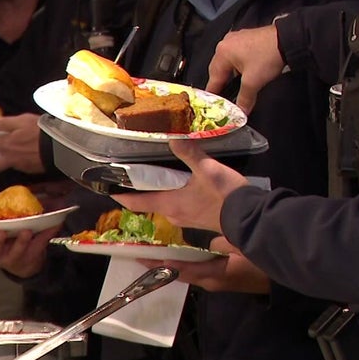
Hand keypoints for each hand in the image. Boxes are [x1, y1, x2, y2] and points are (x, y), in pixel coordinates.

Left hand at [0, 114, 44, 173]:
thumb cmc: (40, 130)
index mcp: (5, 144)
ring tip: (20, 150)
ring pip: (8, 166)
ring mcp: (20, 166)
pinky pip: (21, 166)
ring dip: (10, 159)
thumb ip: (4, 123)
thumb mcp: (22, 120)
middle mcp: (9, 158)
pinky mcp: (31, 170)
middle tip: (4, 145)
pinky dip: (23, 161)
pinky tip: (31, 154)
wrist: (59, 146)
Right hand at [0, 225, 59, 278]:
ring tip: (27, 231)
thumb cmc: (4, 244)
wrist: (25, 265)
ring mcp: (15, 257)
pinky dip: (47, 234)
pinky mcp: (32, 257)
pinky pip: (41, 245)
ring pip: (18, 251)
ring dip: (22, 241)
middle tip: (0, 233)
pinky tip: (54, 224)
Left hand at [113, 140, 248, 233]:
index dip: (121, 196)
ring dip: (161, 192)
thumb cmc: (224, 195)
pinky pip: (179, 207)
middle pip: (151, 202)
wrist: (249, 217)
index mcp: (170, 203)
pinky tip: (183, 185)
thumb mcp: (207, 169)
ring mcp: (186, 220)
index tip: (109, 189)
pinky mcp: (198, 221)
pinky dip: (175, 196)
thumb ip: (189, 153)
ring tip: (162, 175)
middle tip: (138, 172)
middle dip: (143, 189)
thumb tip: (172, 138)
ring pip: (166, 204)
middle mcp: (174, 215)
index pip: (137, 202)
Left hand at [138, 237, 268, 293]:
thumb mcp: (239, 245)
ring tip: (160, 250)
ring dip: (175, 263)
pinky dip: (188, 262)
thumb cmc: (261, 257)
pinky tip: (185, 251)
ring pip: (190, 272)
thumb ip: (220, 242)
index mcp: (213, 275)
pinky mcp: (224, 277)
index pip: (179, 270)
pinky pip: (200, 270)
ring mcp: (218, 281)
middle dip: (163, 265)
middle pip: (181, 274)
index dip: (160, 264)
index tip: (141, 257)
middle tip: (146, 252)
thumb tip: (209, 241)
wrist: (284, 267)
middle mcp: (211, 282)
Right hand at [206, 26, 283, 113]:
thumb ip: (244, 99)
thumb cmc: (268, 54)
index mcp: (222, 52)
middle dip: (222, 85)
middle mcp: (226, 43)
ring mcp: (237, 40)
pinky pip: (238, 56)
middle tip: (225, 98)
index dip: (214, 94)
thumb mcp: (253, 82)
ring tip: (238, 87)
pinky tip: (247, 74)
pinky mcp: (247, 39)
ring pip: (229, 63)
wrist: (287, 39)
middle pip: (219, 70)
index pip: (213, 79)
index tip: (213, 104)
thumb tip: (241, 110)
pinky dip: (240, 67)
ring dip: (232, 76)